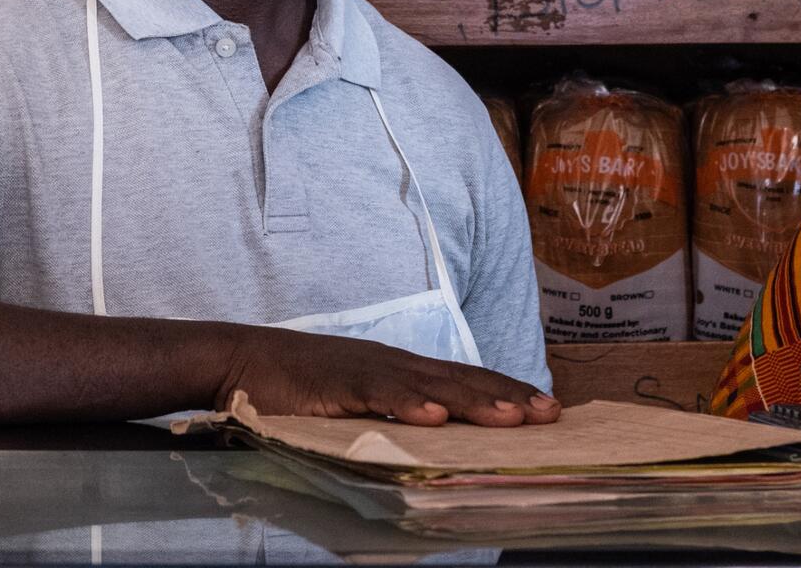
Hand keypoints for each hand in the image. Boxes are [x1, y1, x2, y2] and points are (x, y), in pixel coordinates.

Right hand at [216, 326, 560, 426]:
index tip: (547, 407)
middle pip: (464, 379)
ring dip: (476, 401)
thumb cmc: (306, 386)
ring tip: (513, 418)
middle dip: (510, 396)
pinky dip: (409, 405)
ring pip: (433, 386)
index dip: (508, 392)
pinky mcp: (339, 383)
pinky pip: (379, 394)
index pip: (469, 379)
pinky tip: (436, 417)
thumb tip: (439, 440)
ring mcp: (371, 370)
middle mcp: (398, 364)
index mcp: (406, 370)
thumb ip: (397, 415)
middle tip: (551, 414)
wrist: (248, 360)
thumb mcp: (361, 401)